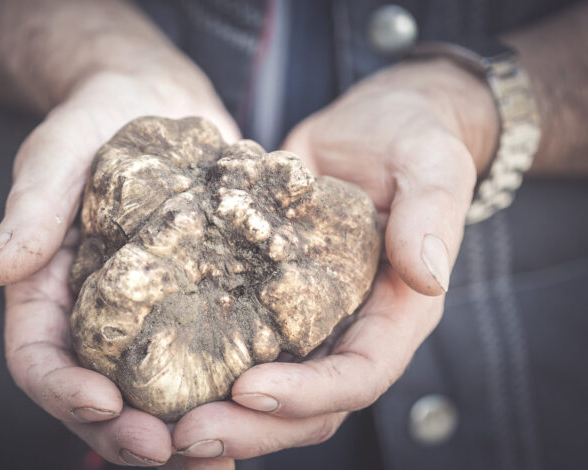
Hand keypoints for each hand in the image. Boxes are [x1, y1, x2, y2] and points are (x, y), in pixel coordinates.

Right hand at [0, 66, 238, 466]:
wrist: (154, 103)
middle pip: (97, 400)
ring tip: (220, 460)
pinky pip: (205, 368)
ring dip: (180, 438)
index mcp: (47, 292)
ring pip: (153, 400)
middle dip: (127, 435)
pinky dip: (225, 401)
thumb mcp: (56, 154)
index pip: (38, 359)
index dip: (63, 391)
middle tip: (171, 452)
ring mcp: (146, 321)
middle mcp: (94, 320)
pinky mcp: (196, 309)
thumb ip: (28, 211)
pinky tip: (259, 419)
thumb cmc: (96, 122)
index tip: (105, 404)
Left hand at [168, 58, 499, 465]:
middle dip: (251, 427)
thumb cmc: (411, 139)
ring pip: (270, 394)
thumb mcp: (431, 164)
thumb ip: (432, 213)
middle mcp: (352, 331)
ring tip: (162, 425)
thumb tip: (429, 275)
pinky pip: (238, 349)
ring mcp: (309, 324)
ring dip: (221, 416)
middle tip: (185, 434)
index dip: (309, 394)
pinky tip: (156, 378)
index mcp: (397, 313)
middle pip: (309, 407)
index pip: (360, 375)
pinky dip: (202, 373)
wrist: (373, 128)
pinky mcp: (270, 304)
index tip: (249, 389)